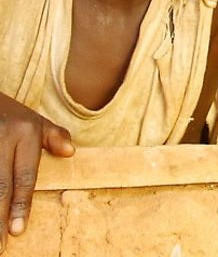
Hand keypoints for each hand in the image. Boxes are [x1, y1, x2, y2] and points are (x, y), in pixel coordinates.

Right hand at [0, 94, 73, 251]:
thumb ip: (53, 136)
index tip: (18, 230)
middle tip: (0, 244)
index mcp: (25, 132)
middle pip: (1, 185)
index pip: (25, 175)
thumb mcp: (34, 120)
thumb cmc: (10, 115)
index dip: (21, 204)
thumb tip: (71, 152)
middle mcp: (4, 137)